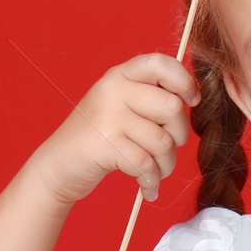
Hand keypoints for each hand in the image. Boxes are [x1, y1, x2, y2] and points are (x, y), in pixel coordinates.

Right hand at [29, 52, 200, 208]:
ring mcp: (107, 116)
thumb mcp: (121, 105)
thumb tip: (193, 97)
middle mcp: (113, 90)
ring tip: (157, 171)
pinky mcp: (104, 145)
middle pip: (172, 107)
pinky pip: (146, 164)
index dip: (184, 81)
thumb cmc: (100, 138)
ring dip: (166, 165)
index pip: (161, 63)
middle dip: (180, 135)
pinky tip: (148, 187)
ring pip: (163, 141)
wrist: (57, 167)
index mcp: (121, 75)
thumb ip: (151, 96)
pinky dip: (151, 181)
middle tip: (168, 149)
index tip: (192, 101)